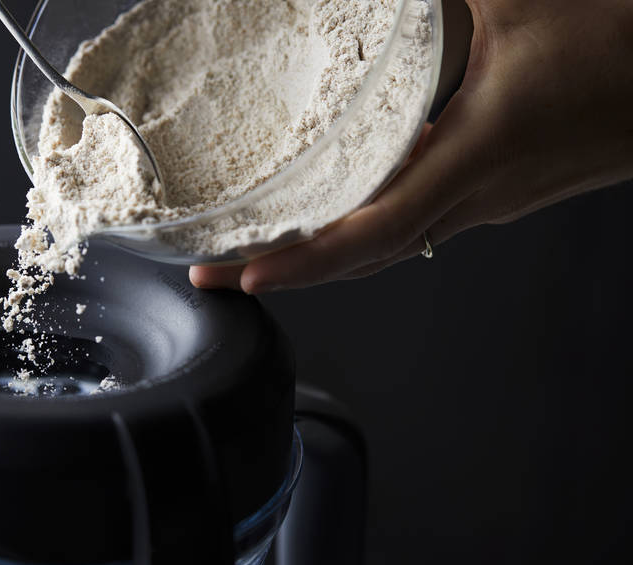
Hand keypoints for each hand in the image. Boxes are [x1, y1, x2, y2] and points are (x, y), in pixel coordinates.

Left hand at [190, 0, 632, 293]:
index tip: (249, 277)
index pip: (375, 230)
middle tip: (219, 273)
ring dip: (325, 257)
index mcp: (477, 153)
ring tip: (261, 249)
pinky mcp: (501, 192)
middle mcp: (478, 196)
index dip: (307, 262)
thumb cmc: (623, 39)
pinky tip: (337, 212)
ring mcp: (491, 202)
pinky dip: (366, 231)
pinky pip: (420, 224)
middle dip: (290, 271)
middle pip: (368, 255)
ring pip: (392, 246)